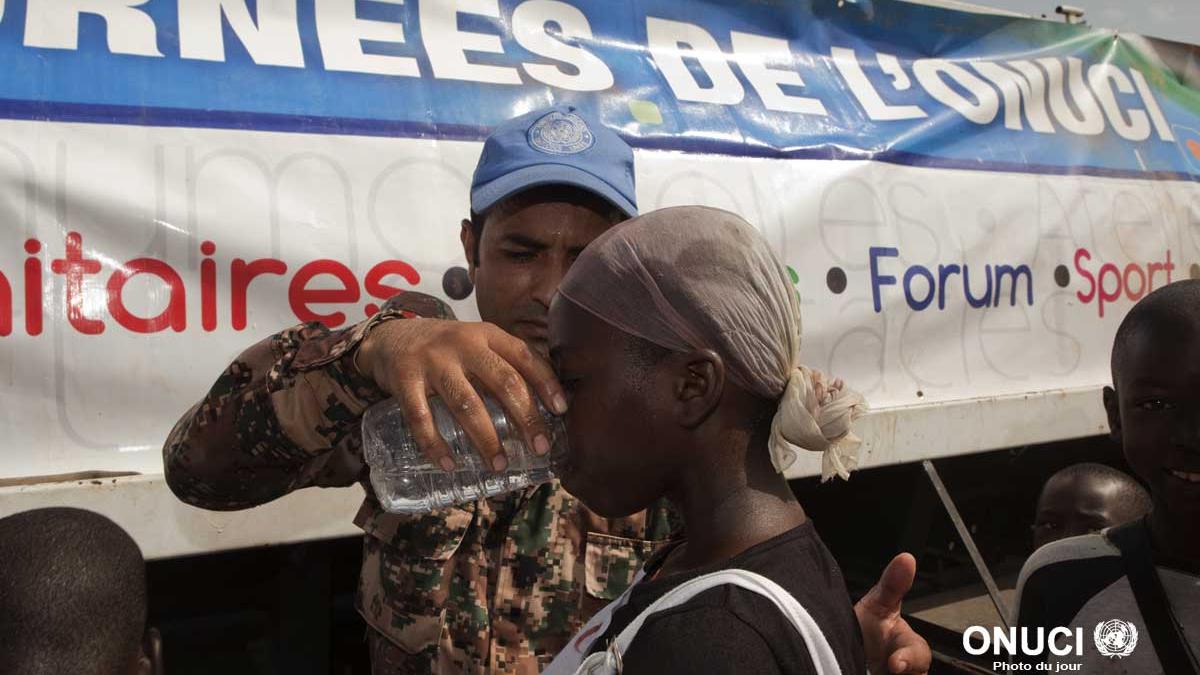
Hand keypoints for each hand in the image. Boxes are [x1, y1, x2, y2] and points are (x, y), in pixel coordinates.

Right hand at [356, 318, 565, 471]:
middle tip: (540, 448)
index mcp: (486, 335)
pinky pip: (421, 418)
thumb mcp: (476, 344)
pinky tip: (450, 465)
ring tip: (500, 465)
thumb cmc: (445, 349)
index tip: (561, 410)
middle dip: (525, 418)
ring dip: (486, 439)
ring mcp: (432, 361)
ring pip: (466, 403)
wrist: (389, 337)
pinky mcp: (404, 380)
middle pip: (502, 382)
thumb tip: (544, 405)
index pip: (524, 356)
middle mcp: (463, 344)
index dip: (546, 382)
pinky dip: (435, 445)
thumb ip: (503, 366)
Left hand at [854, 553, 930, 674]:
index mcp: (909, 648)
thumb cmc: (866, 629)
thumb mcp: (876, 606)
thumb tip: (906, 557)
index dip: (911, 659)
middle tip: (889, 670)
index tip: (895, 664)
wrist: (838, 648)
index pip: (920, 656)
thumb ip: (892, 585)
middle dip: (906, 672)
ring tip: (869, 670)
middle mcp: (906, 670)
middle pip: (915, 674)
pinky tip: (863, 671)